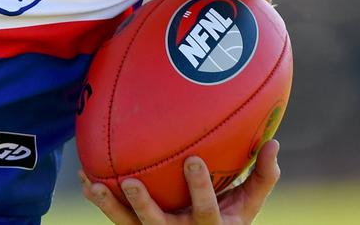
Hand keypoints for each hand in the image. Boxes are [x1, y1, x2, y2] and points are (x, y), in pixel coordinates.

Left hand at [79, 139, 279, 223]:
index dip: (198, 188)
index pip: (205, 211)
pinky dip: (100, 197)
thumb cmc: (230, 220)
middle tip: (132, 182)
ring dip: (109, 205)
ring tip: (93, 183)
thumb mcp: (249, 206)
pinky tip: (84, 176)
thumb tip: (274, 142)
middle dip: (145, 206)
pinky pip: (115, 217)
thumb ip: (263, 176)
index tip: (193, 160)